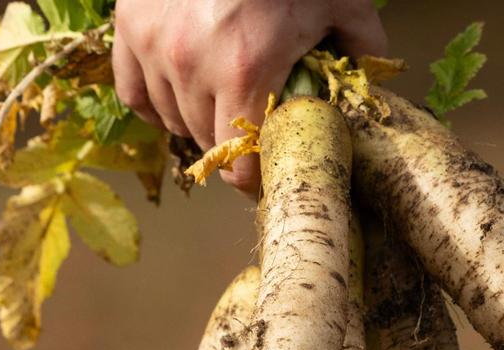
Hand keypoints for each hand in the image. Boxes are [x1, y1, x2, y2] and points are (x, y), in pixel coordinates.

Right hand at [112, 0, 386, 195]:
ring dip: (198, 124)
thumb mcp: (340, 0)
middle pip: (207, 141)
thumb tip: (373, 76)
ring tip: (222, 112)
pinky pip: (133, 92)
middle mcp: (193, 65)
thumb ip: (362, 44)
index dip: (255, 178)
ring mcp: (155, 46)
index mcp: (247, 68)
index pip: (239, 163)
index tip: (267, 175)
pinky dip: (155, 105)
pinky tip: (177, 102)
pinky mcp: (130, 26)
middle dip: (234, 147)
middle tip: (254, 139)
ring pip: (172, 118)